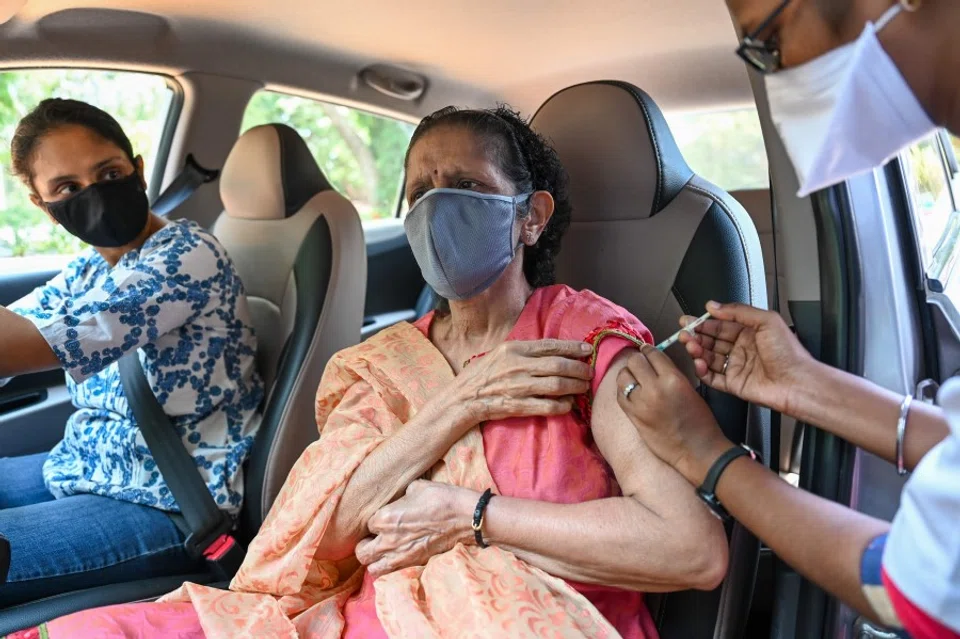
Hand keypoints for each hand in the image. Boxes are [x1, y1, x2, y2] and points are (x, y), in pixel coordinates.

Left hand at [355, 480, 476, 576]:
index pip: (367, 524)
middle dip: (365, 545)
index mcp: (385, 518)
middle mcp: (388, 540)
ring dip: (375, 561)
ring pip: (373, 569)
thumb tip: (399, 500)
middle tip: (375, 538)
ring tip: (383, 552)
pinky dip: (391, 568)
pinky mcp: (414, 564)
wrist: (465, 517)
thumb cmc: (442, 498)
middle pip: (362, 552)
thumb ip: (401, 496)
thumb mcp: (417, 487)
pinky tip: (398, 557)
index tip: (383, 518)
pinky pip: (392, 573)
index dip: (374, 520)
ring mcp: (400, 556)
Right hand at [452, 340, 593, 421]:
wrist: (462, 398)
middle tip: (589, 372)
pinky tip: (568, 403)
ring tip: (583, 387)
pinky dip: (563, 405)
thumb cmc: (481, 374)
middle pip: (559, 365)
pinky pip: (548, 406)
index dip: (573, 347)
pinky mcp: (518, 406)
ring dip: (575, 386)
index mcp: (514, 349)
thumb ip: (524, 351)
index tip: (588, 350)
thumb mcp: (500, 353)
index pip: (551, 345)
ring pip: (557, 385)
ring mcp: (519, 386)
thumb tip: (552, 350)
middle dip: (579, 369)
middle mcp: (518, 365)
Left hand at [616, 345, 731, 484]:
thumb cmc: (699, 420)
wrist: (696, 450)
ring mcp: (640, 404)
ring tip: (634, 378)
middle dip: (637, 361)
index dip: (648, 350)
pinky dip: (623, 390)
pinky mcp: (632, 417)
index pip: (652, 354)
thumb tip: (654, 363)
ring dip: (627, 374)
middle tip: (641, 365)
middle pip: (634, 362)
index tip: (647, 351)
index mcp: (672, 379)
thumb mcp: (689, 389)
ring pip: (622, 377)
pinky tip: (630, 392)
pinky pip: (620, 395)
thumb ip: (670, 373)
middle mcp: (654, 389)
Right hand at [678, 302, 816, 414]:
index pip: (720, 325)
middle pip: (711, 341)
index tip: (690, 321)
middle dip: (696, 336)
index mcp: (749, 332)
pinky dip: (702, 371)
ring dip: (697, 351)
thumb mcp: (766, 320)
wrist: (798, 382)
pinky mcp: (734, 384)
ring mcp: (736, 367)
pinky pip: (712, 378)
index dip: (703, 323)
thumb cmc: (789, 353)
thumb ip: (738, 311)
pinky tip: (699, 363)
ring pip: (708, 357)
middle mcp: (741, 349)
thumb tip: (714, 306)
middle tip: (684, 333)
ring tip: (690, 346)